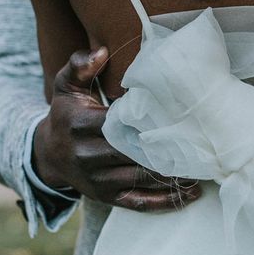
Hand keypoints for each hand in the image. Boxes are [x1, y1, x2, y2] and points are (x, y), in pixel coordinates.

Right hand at [33, 48, 201, 211]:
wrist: (49, 154)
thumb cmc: (67, 113)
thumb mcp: (67, 86)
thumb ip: (80, 65)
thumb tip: (102, 52)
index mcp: (82, 126)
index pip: (120, 124)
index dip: (148, 121)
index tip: (177, 115)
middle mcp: (89, 156)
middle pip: (135, 154)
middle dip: (167, 149)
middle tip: (201, 141)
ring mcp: (99, 180)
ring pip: (142, 179)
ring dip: (174, 175)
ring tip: (204, 165)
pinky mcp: (108, 197)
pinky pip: (140, 202)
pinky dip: (166, 201)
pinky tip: (191, 193)